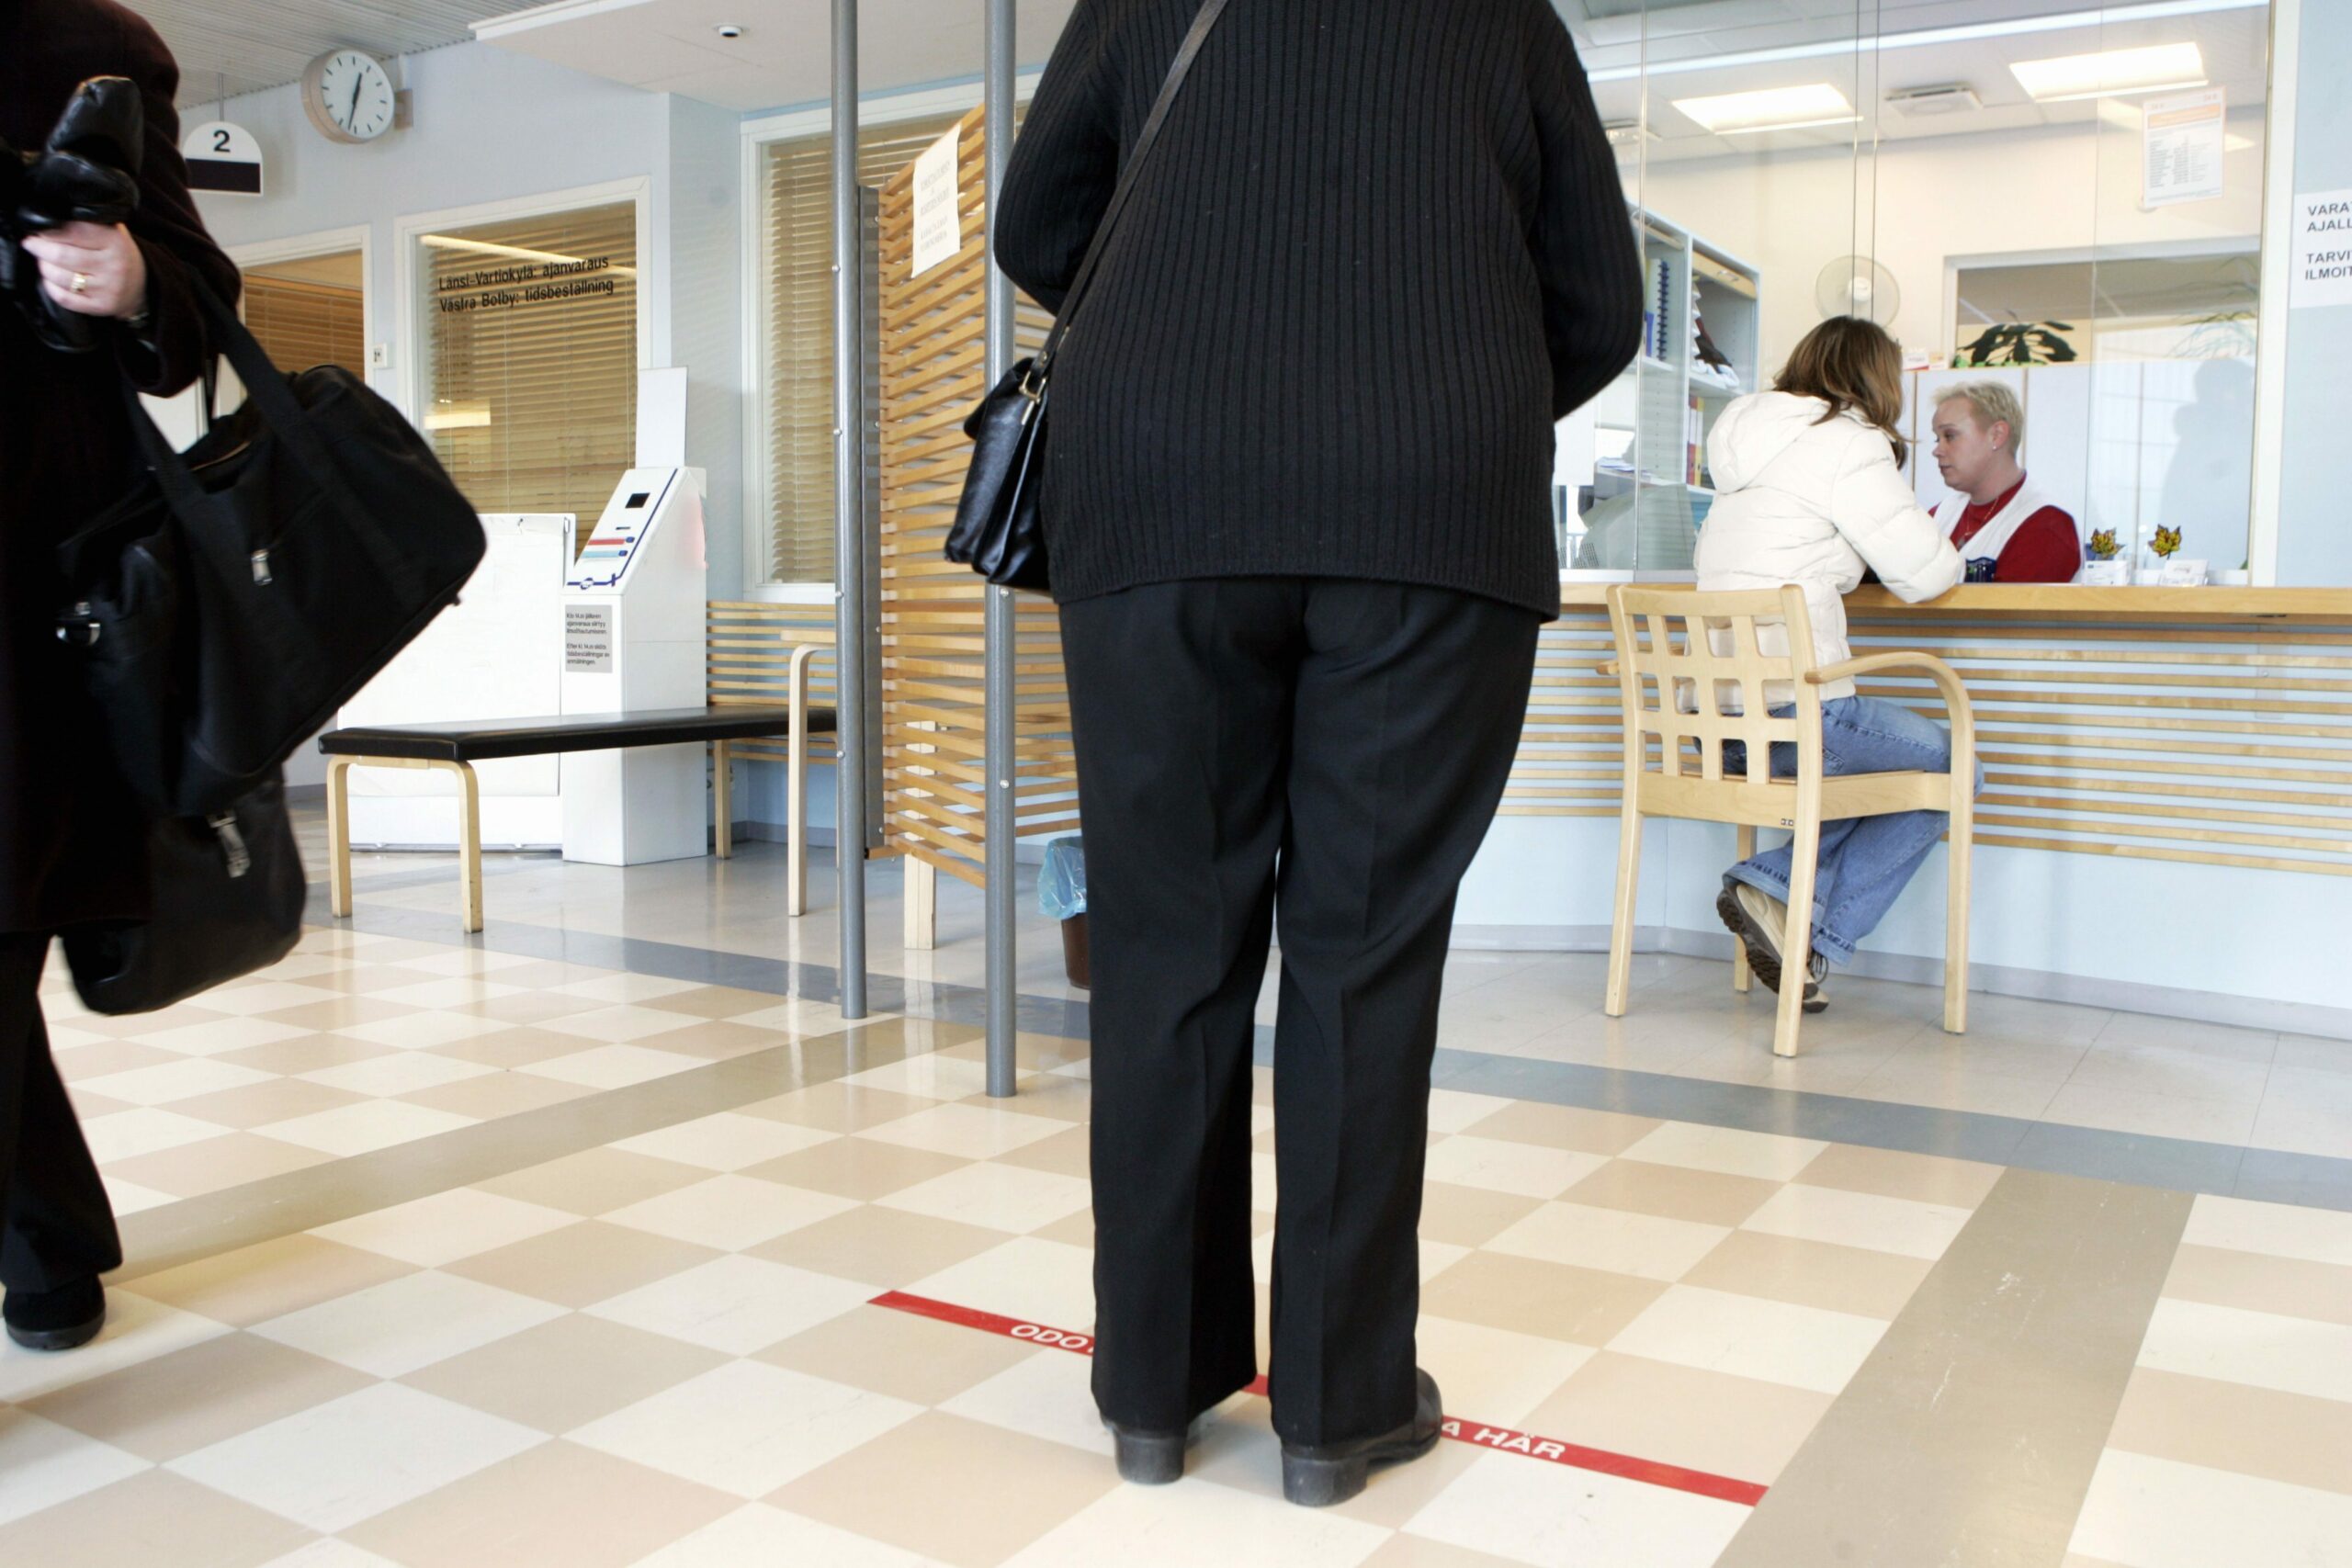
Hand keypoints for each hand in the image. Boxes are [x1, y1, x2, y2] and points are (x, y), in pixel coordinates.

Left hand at [23, 221, 148, 319]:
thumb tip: (54, 217)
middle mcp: (113, 266)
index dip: (50, 230)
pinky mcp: (99, 307)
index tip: (39, 229)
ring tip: (43, 261)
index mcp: (116, 242)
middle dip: (39, 247)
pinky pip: (64, 298)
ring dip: (44, 266)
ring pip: (59, 277)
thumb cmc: (119, 255)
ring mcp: (106, 289)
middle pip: (62, 255)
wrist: (141, 288)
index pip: (74, 231)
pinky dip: (50, 287)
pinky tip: (50, 280)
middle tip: (32, 243)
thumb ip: (90, 223)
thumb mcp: (114, 233)